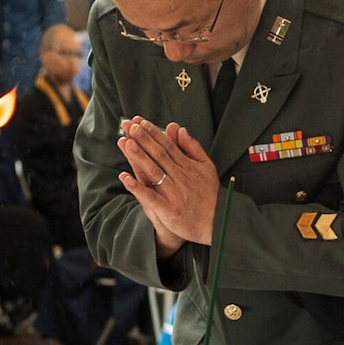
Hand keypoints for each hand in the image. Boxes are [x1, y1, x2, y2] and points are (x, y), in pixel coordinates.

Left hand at [117, 117, 218, 258]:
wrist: (218, 222)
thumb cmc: (210, 195)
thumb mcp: (206, 166)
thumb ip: (192, 147)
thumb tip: (179, 129)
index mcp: (187, 166)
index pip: (167, 145)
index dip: (153, 133)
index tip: (141, 123)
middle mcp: (179, 177)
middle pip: (158, 154)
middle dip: (143, 139)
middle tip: (130, 126)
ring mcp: (173, 193)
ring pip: (153, 171)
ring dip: (139, 157)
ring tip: (127, 143)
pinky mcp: (168, 209)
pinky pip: (150, 196)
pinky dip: (137, 187)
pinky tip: (125, 177)